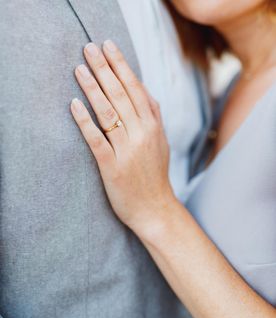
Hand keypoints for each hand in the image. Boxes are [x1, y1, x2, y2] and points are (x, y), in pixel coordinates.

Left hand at [70, 40, 175, 235]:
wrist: (155, 208)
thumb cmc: (155, 175)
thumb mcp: (162, 142)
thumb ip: (154, 116)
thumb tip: (145, 90)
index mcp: (153, 127)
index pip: (136, 89)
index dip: (122, 66)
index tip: (109, 46)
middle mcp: (142, 134)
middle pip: (121, 95)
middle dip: (104, 69)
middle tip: (89, 48)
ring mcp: (127, 151)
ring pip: (109, 113)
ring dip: (93, 89)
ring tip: (80, 69)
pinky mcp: (112, 167)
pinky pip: (97, 140)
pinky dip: (85, 122)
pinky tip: (74, 105)